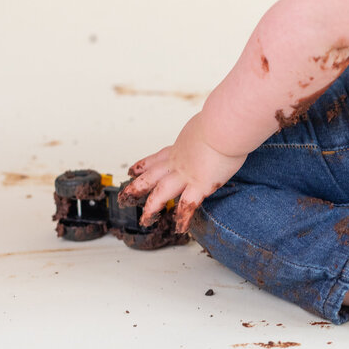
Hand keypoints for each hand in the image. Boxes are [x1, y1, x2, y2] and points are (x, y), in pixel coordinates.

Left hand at [120, 113, 246, 233]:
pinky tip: (180, 228)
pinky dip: (183, 218)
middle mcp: (179, 162)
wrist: (224, 125)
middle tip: (124, 196)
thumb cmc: (223, 120)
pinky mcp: (200, 185)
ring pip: (161, 193)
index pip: (157, 158)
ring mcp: (187, 174)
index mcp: (180, 147)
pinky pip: (188, 206)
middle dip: (136, 187)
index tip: (132, 170)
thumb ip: (207, 131)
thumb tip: (216, 130)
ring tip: (145, 219)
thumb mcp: (208, 124)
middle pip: (151, 176)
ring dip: (152, 207)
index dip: (143, 165)